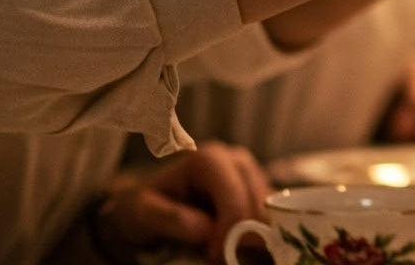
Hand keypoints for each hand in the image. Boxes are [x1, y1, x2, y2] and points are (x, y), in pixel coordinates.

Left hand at [94, 142, 268, 263]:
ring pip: (270, 212)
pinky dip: (256, 234)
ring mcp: (251, 173)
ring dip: (250, 236)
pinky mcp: (259, 189)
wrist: (147, 204)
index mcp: (209, 159)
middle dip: (243, 236)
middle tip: (217, 255)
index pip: (236, 200)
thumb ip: (171, 219)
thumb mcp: (142, 213)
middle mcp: (236, 159)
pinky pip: (272, 216)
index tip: (213, 254)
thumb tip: (207, 229)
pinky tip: (232, 240)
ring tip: (219, 245)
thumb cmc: (142, 206)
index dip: (230, 231)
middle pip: (258, 206)